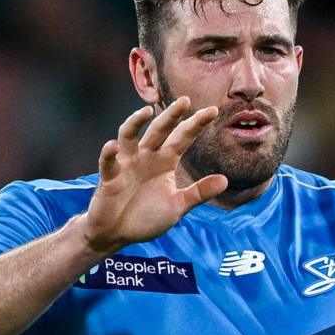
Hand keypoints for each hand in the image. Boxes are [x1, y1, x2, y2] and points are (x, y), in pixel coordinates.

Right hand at [79, 97, 227, 254]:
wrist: (117, 234)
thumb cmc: (146, 217)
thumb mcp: (177, 206)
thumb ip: (198, 193)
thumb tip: (225, 180)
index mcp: (165, 161)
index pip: (183, 137)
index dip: (196, 124)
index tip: (213, 110)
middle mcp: (146, 157)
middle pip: (160, 130)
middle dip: (171, 115)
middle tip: (184, 100)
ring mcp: (127, 164)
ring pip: (129, 136)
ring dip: (135, 123)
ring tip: (145, 112)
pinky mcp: (109, 178)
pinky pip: (109, 162)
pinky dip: (109, 154)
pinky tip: (112, 146)